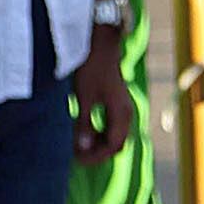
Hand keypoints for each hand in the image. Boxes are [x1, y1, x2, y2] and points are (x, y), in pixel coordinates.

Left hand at [69, 49, 135, 165]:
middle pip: (116, 144)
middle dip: (97, 152)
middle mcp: (126, 113)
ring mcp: (124, 108)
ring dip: (98, 143)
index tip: (77, 159)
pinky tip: (86, 130)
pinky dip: (100, 132)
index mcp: (121, 113)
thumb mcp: (84, 98)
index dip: (95, 156)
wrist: (100, 44)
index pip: (113, 146)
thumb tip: (82, 147)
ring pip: (115, 136)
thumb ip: (85, 124)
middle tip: (77, 155)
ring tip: (79, 143)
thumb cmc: (92, 69)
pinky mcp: (118, 102)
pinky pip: (113, 126)